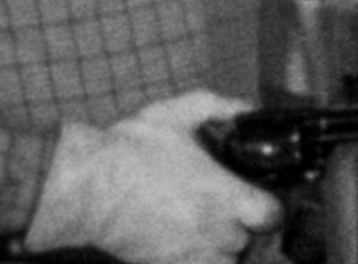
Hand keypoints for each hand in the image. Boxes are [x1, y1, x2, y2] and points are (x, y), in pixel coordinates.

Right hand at [26, 91, 282, 263]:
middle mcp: (214, 230)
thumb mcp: (178, 113)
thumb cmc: (130, 150)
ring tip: (207, 228)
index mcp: (224, 195)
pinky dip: (196, 258)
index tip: (259, 198)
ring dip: (222, 247)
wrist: (85, 187)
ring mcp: (190, 254)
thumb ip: (221, 108)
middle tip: (226, 207)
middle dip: (242, 225)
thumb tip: (248, 110)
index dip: (270, 208)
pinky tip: (185, 241)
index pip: (272, 216)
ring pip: (226, 260)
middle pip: (250, 240)